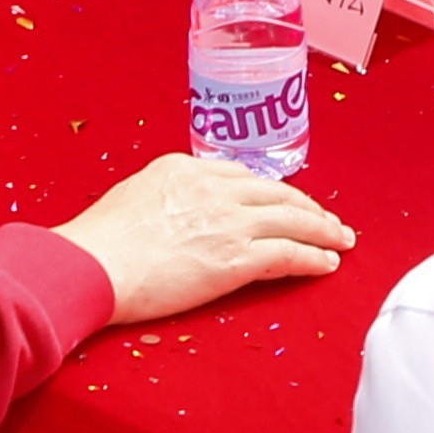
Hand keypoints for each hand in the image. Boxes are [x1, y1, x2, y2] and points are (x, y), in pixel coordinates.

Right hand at [55, 153, 350, 327]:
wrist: (93, 264)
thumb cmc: (100, 241)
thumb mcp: (135, 196)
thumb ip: (167, 197)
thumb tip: (177, 211)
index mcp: (187, 168)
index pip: (243, 177)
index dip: (271, 193)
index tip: (284, 203)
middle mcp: (214, 188)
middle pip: (277, 193)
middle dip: (308, 207)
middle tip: (328, 220)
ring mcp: (228, 222)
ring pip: (292, 219)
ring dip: (322, 230)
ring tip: (340, 240)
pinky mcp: (235, 258)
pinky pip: (288, 254)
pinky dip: (313, 257)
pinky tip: (327, 263)